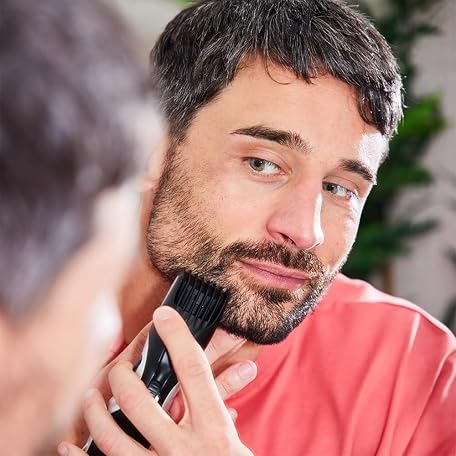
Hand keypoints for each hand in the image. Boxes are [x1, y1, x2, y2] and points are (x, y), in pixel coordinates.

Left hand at [59, 306, 255, 454]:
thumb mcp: (235, 440)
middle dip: (123, 377)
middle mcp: (186, 451)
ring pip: (114, 439)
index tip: (163, 315)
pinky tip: (66, 446)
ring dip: (96, 413)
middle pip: (141, 402)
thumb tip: (243, 366)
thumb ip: (228, 402)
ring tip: (90, 396)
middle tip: (119, 367)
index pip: (193, 371)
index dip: (177, 338)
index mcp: (215, 430)